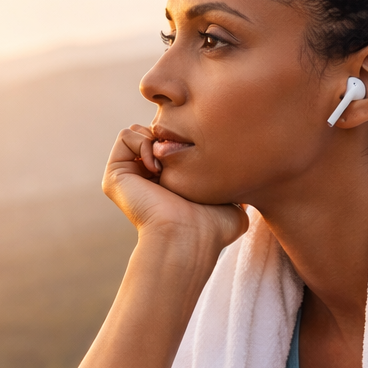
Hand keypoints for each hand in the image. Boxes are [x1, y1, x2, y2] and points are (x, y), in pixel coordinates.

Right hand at [102, 125, 247, 252]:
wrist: (187, 237)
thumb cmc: (212, 227)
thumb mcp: (234, 205)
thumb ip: (238, 190)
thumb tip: (252, 183)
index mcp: (169, 182)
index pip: (175, 143)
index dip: (188, 140)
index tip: (199, 158)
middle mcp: (147, 177)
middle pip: (157, 132)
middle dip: (171, 137)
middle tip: (181, 161)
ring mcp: (129, 175)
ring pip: (140, 131)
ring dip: (157, 140)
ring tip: (167, 168)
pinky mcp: (115, 174)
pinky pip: (126, 135)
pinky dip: (143, 143)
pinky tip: (155, 169)